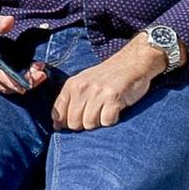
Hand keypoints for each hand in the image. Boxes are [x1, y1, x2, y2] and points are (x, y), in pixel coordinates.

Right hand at [0, 10, 33, 95]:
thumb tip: (10, 22)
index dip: (14, 79)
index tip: (30, 81)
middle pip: (2, 85)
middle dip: (23, 83)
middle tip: (42, 74)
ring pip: (2, 86)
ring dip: (20, 83)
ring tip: (38, 74)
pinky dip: (13, 81)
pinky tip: (25, 73)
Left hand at [51, 37, 167, 130]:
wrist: (131, 63)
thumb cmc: (106, 77)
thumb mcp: (83, 83)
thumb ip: (69, 101)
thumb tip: (57, 126)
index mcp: (72, 85)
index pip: (58, 113)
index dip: (63, 124)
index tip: (71, 125)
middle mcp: (82, 88)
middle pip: (73, 123)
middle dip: (83, 126)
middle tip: (94, 116)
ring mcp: (98, 93)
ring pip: (90, 124)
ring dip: (98, 123)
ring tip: (105, 111)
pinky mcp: (113, 98)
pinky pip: (107, 122)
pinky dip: (111, 120)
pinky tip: (115, 110)